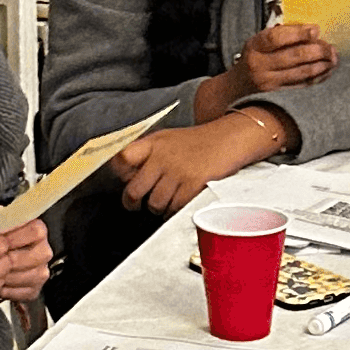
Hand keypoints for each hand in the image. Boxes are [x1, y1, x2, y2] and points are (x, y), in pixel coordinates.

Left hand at [119, 117, 275, 215]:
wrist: (229, 139)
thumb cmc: (199, 143)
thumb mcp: (168, 139)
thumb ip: (147, 154)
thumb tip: (125, 176)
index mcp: (154, 143)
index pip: (122, 159)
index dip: (120, 174)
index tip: (125, 180)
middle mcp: (162, 157)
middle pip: (134, 190)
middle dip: (133, 203)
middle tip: (135, 205)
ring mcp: (177, 172)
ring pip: (154, 204)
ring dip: (158, 208)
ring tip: (166, 201)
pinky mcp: (192, 185)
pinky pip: (174, 208)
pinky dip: (175, 211)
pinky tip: (179, 203)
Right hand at [202, 25, 336, 120]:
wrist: (236, 88)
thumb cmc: (253, 58)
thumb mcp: (258, 43)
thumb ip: (280, 35)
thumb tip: (313, 30)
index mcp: (254, 46)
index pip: (276, 38)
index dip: (298, 33)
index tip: (315, 29)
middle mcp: (260, 65)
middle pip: (293, 57)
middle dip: (317, 51)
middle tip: (330, 47)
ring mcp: (270, 82)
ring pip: (301, 73)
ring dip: (321, 65)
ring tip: (333, 58)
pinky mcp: (279, 95)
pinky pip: (302, 85)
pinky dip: (317, 77)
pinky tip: (327, 70)